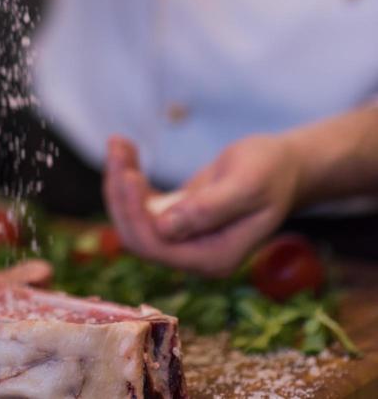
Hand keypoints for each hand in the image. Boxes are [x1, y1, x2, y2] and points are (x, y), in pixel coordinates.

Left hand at [104, 134, 302, 276]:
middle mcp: (194, 255)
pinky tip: (126, 148)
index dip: (134, 214)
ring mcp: (184, 239)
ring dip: (120, 182)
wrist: (283, 165)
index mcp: (213, 258)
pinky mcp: (176, 219)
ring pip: (134, 220)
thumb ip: (208, 209)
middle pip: (138, 236)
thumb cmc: (271, 171)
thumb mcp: (246, 185)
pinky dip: (129, 178)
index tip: (127, 174)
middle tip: (117, 148)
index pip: (156, 247)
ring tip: (118, 143)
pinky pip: (142, 205)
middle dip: (120, 194)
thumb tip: (164, 227)